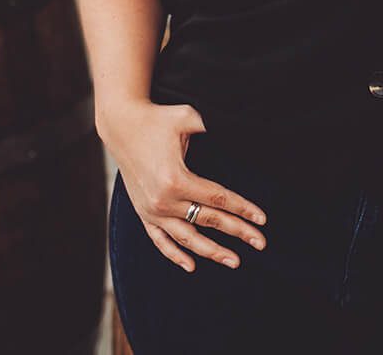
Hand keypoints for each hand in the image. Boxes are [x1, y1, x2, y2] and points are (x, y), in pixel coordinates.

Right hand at [99, 100, 268, 272]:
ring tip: (235, 261)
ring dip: (212, 251)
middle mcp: (164, 200)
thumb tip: (242, 126)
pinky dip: (175, 254)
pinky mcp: (142, 213)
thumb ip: (213, 125)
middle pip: (209, 220)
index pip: (218, 199)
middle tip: (261, 243)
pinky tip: (192, 265)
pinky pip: (160, 240)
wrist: (120, 125)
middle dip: (238, 232)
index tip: (262, 220)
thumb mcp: (187, 117)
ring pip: (187, 238)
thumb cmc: (157, 119)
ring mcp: (151, 210)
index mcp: (176, 179)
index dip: (243, 209)